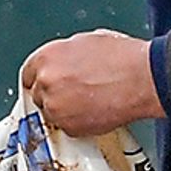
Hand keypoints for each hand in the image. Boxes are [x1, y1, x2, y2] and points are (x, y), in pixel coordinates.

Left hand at [21, 30, 164, 134]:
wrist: (141, 79)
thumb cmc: (122, 59)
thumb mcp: (86, 42)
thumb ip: (65, 55)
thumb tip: (65, 63)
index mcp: (46, 57)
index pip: (28, 74)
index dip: (40, 79)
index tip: (46, 84)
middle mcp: (46, 82)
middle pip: (39, 95)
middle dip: (54, 94)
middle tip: (76, 93)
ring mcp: (56, 107)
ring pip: (52, 113)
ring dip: (66, 110)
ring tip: (90, 102)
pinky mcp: (70, 127)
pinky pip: (68, 128)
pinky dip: (78, 123)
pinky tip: (96, 111)